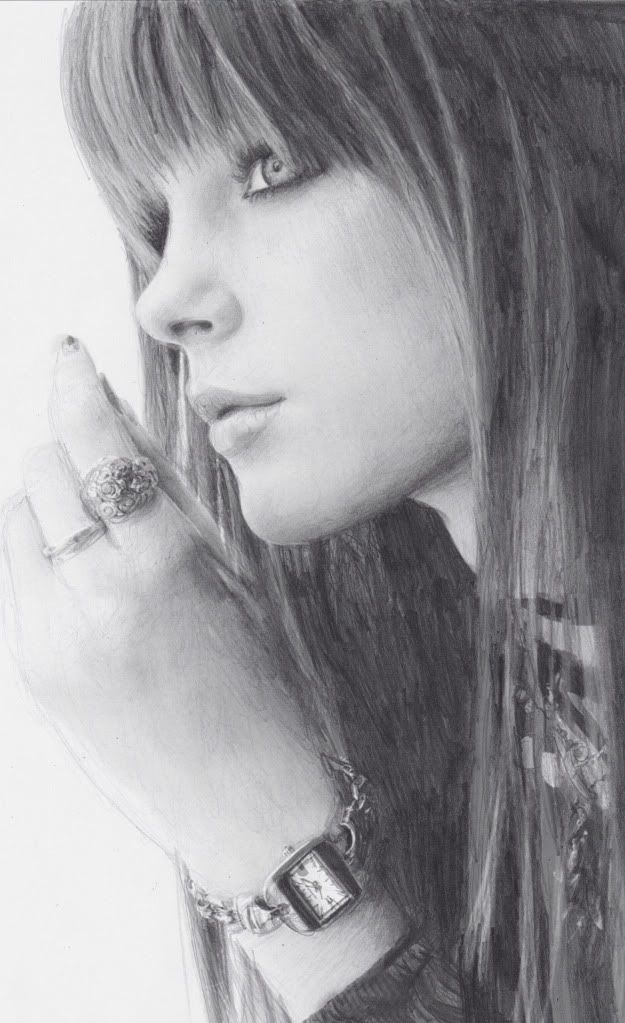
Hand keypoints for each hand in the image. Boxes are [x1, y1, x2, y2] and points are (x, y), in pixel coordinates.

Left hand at [1, 338, 336, 893]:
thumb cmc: (262, 688)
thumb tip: (117, 433)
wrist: (247, 804)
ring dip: (44, 498)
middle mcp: (94, 597)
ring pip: (16, 520)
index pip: (94, 446)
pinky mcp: (32, 671)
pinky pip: (12, 576)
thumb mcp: (230, 578)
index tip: (64, 354)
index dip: (74, 388)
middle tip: (89, 441)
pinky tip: (74, 562)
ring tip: (89, 516)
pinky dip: (34, 551)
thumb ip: (165, 502)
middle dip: (62, 445)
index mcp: (161, 565)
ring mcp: (52, 638)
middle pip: (41, 473)